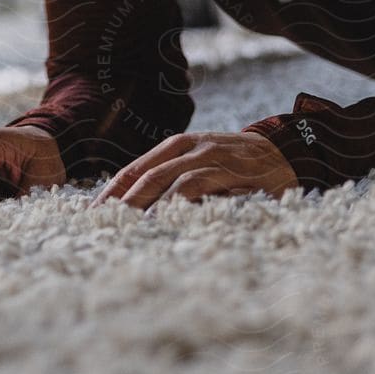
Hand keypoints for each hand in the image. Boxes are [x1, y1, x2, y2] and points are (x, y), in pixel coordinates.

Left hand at [92, 130, 295, 209]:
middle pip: (141, 175)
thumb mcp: (204, 168)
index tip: (88, 215)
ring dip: (139, 203)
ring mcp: (207, 156)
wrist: (286, 151)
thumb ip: (177, 184)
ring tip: (120, 225)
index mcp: (175, 148)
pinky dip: (174, 201)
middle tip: (96, 225)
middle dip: (116, 201)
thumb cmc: (240, 167)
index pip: (132, 170)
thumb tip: (143, 212)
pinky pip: (193, 184)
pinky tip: (160, 218)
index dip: (109, 192)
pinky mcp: (227, 169)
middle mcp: (187, 148)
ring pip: (162, 178)